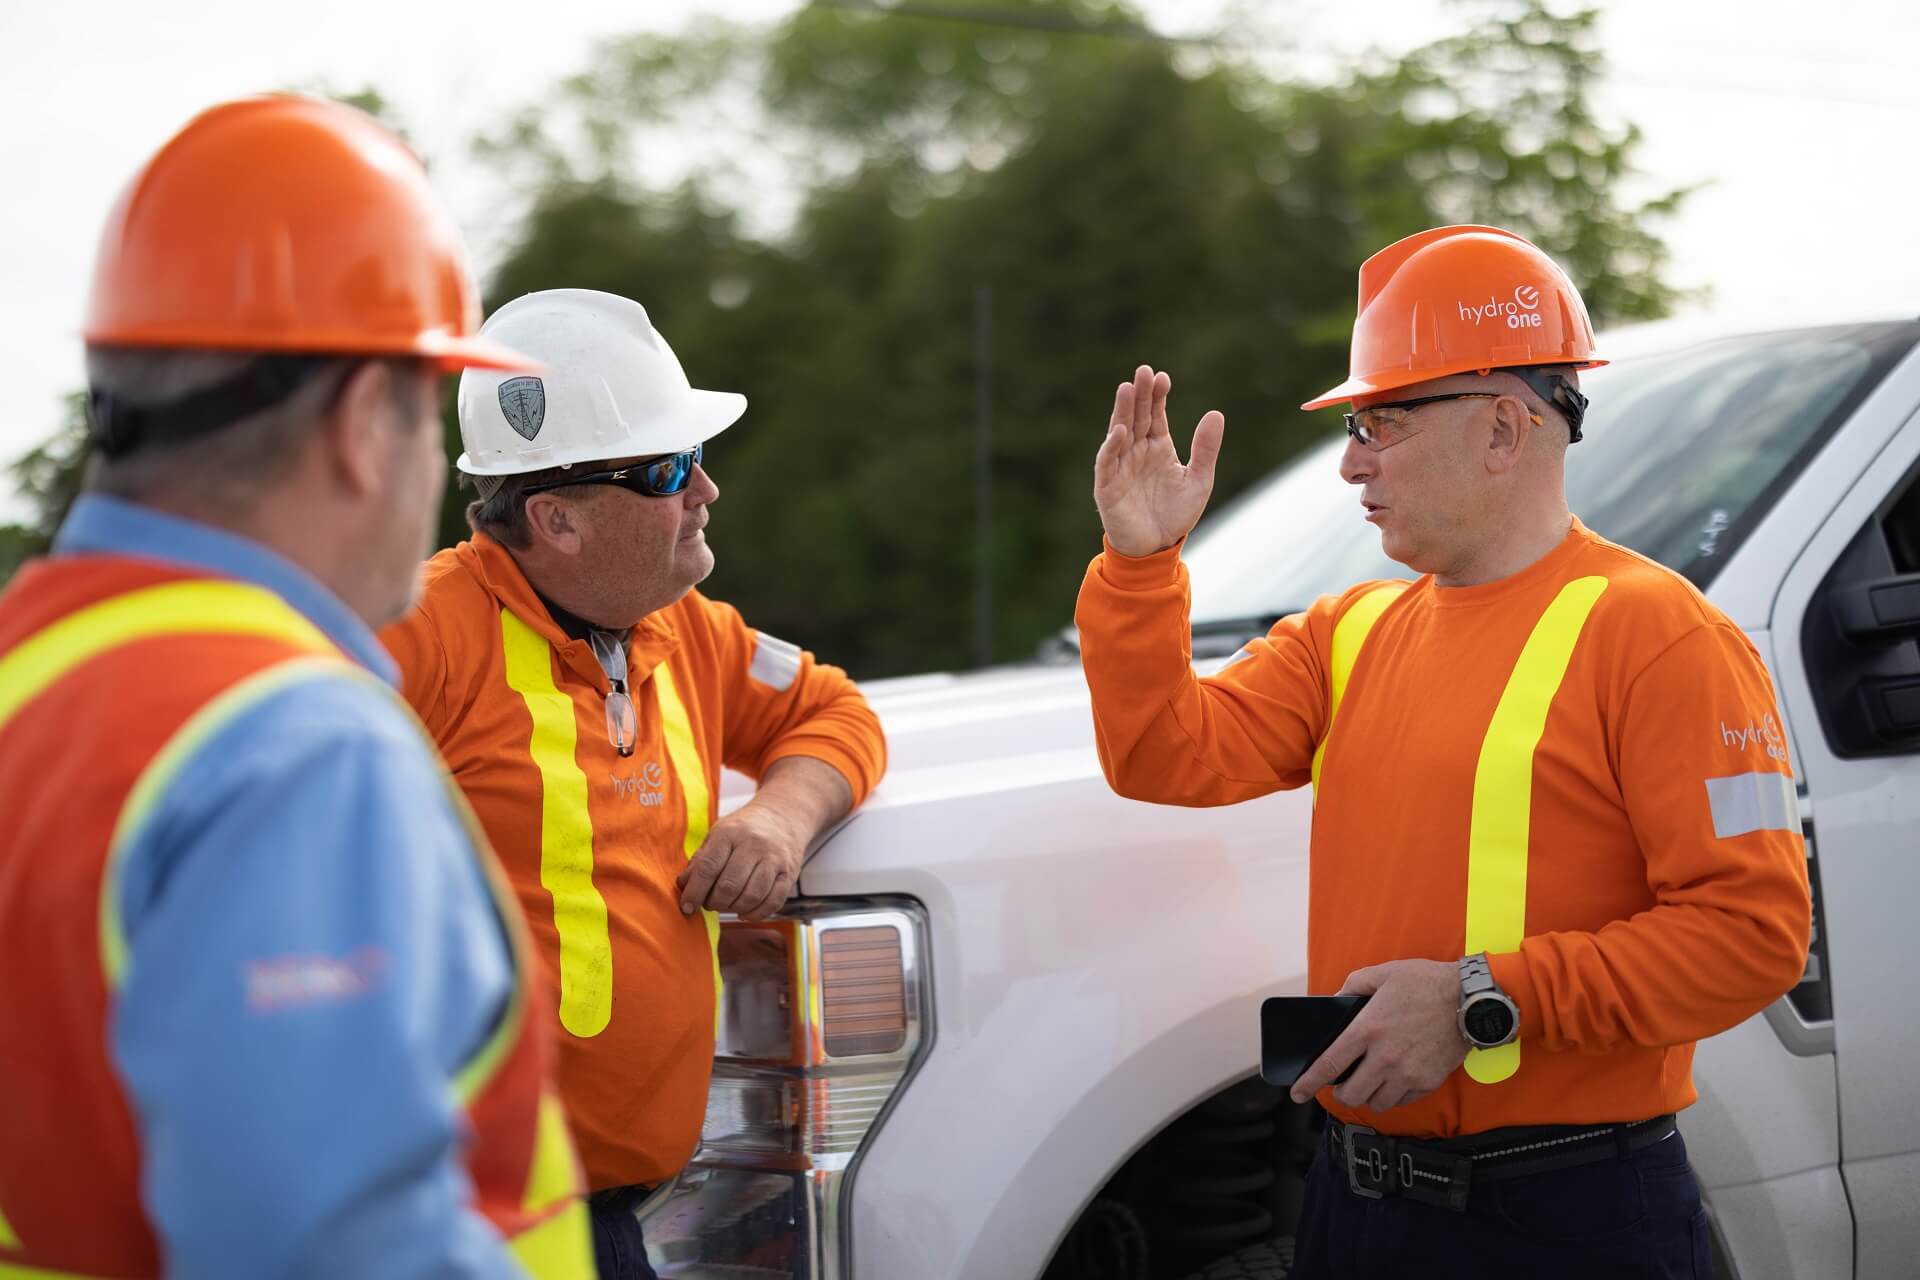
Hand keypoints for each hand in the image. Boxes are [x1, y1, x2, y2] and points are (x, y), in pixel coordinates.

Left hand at [676, 802, 805, 919]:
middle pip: (729, 886)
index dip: (695, 891)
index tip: (687, 907)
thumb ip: (700, 859)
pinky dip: (756, 913)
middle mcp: (754, 845)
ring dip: (734, 908)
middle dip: (714, 903)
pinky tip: (745, 911)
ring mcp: (774, 859)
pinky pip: (773, 902)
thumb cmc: (744, 829)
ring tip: (727, 905)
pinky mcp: (789, 873)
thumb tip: (684, 886)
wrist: (783, 815)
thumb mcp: (717, 834)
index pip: (708, 867)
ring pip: (751, 896)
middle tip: (710, 903)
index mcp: (730, 833)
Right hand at [1093, 364, 1225, 556]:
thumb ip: (1206, 449)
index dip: (1158, 396)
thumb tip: (1216, 413)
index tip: (1163, 377)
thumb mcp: (1199, 480)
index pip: (1155, 414)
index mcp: (1158, 447)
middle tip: (1143, 371)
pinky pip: (1107, 462)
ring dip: (1121, 411)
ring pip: (1119, 433)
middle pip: (1136, 416)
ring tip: (1126, 388)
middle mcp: (1137, 452)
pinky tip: (1120, 430)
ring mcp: (1121, 467)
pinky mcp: (1108, 486)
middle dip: (1138, 395)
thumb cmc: (1176, 515)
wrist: (1157, 549)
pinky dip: (1111, 447)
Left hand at [1288, 959, 1469, 1112]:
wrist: (1470, 999)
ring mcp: (1407, 1073)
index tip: (1298, 1093)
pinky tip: (1395, 1080)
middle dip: (1341, 1094)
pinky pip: (1403, 1101)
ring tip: (1370, 1082)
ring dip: (1369, 1096)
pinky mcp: (1428, 1082)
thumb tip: (1336, 1000)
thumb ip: (1352, 985)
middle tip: (1343, 1085)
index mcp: (1367, 1029)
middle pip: (1351, 1095)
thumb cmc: (1426, 983)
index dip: (1309, 1083)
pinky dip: (1394, 1095)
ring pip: (1377, 1103)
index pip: (1329, 1064)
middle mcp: (1384, 1057)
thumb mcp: (1382, 973)